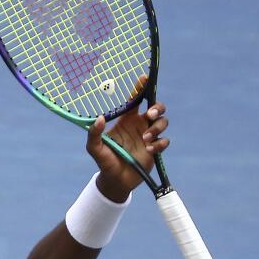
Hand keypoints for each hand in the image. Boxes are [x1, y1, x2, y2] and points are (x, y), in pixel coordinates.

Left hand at [85, 75, 168, 201]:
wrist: (116, 181)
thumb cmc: (104, 162)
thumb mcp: (94, 149)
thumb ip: (94, 134)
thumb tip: (99, 118)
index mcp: (126, 120)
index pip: (135, 100)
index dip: (141, 88)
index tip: (144, 77)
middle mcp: (140, 125)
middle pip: (156, 107)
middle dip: (157, 107)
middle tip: (149, 115)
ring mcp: (149, 136)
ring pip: (163, 122)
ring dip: (157, 128)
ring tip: (145, 138)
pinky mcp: (155, 149)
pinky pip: (165, 140)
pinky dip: (159, 143)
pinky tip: (149, 149)